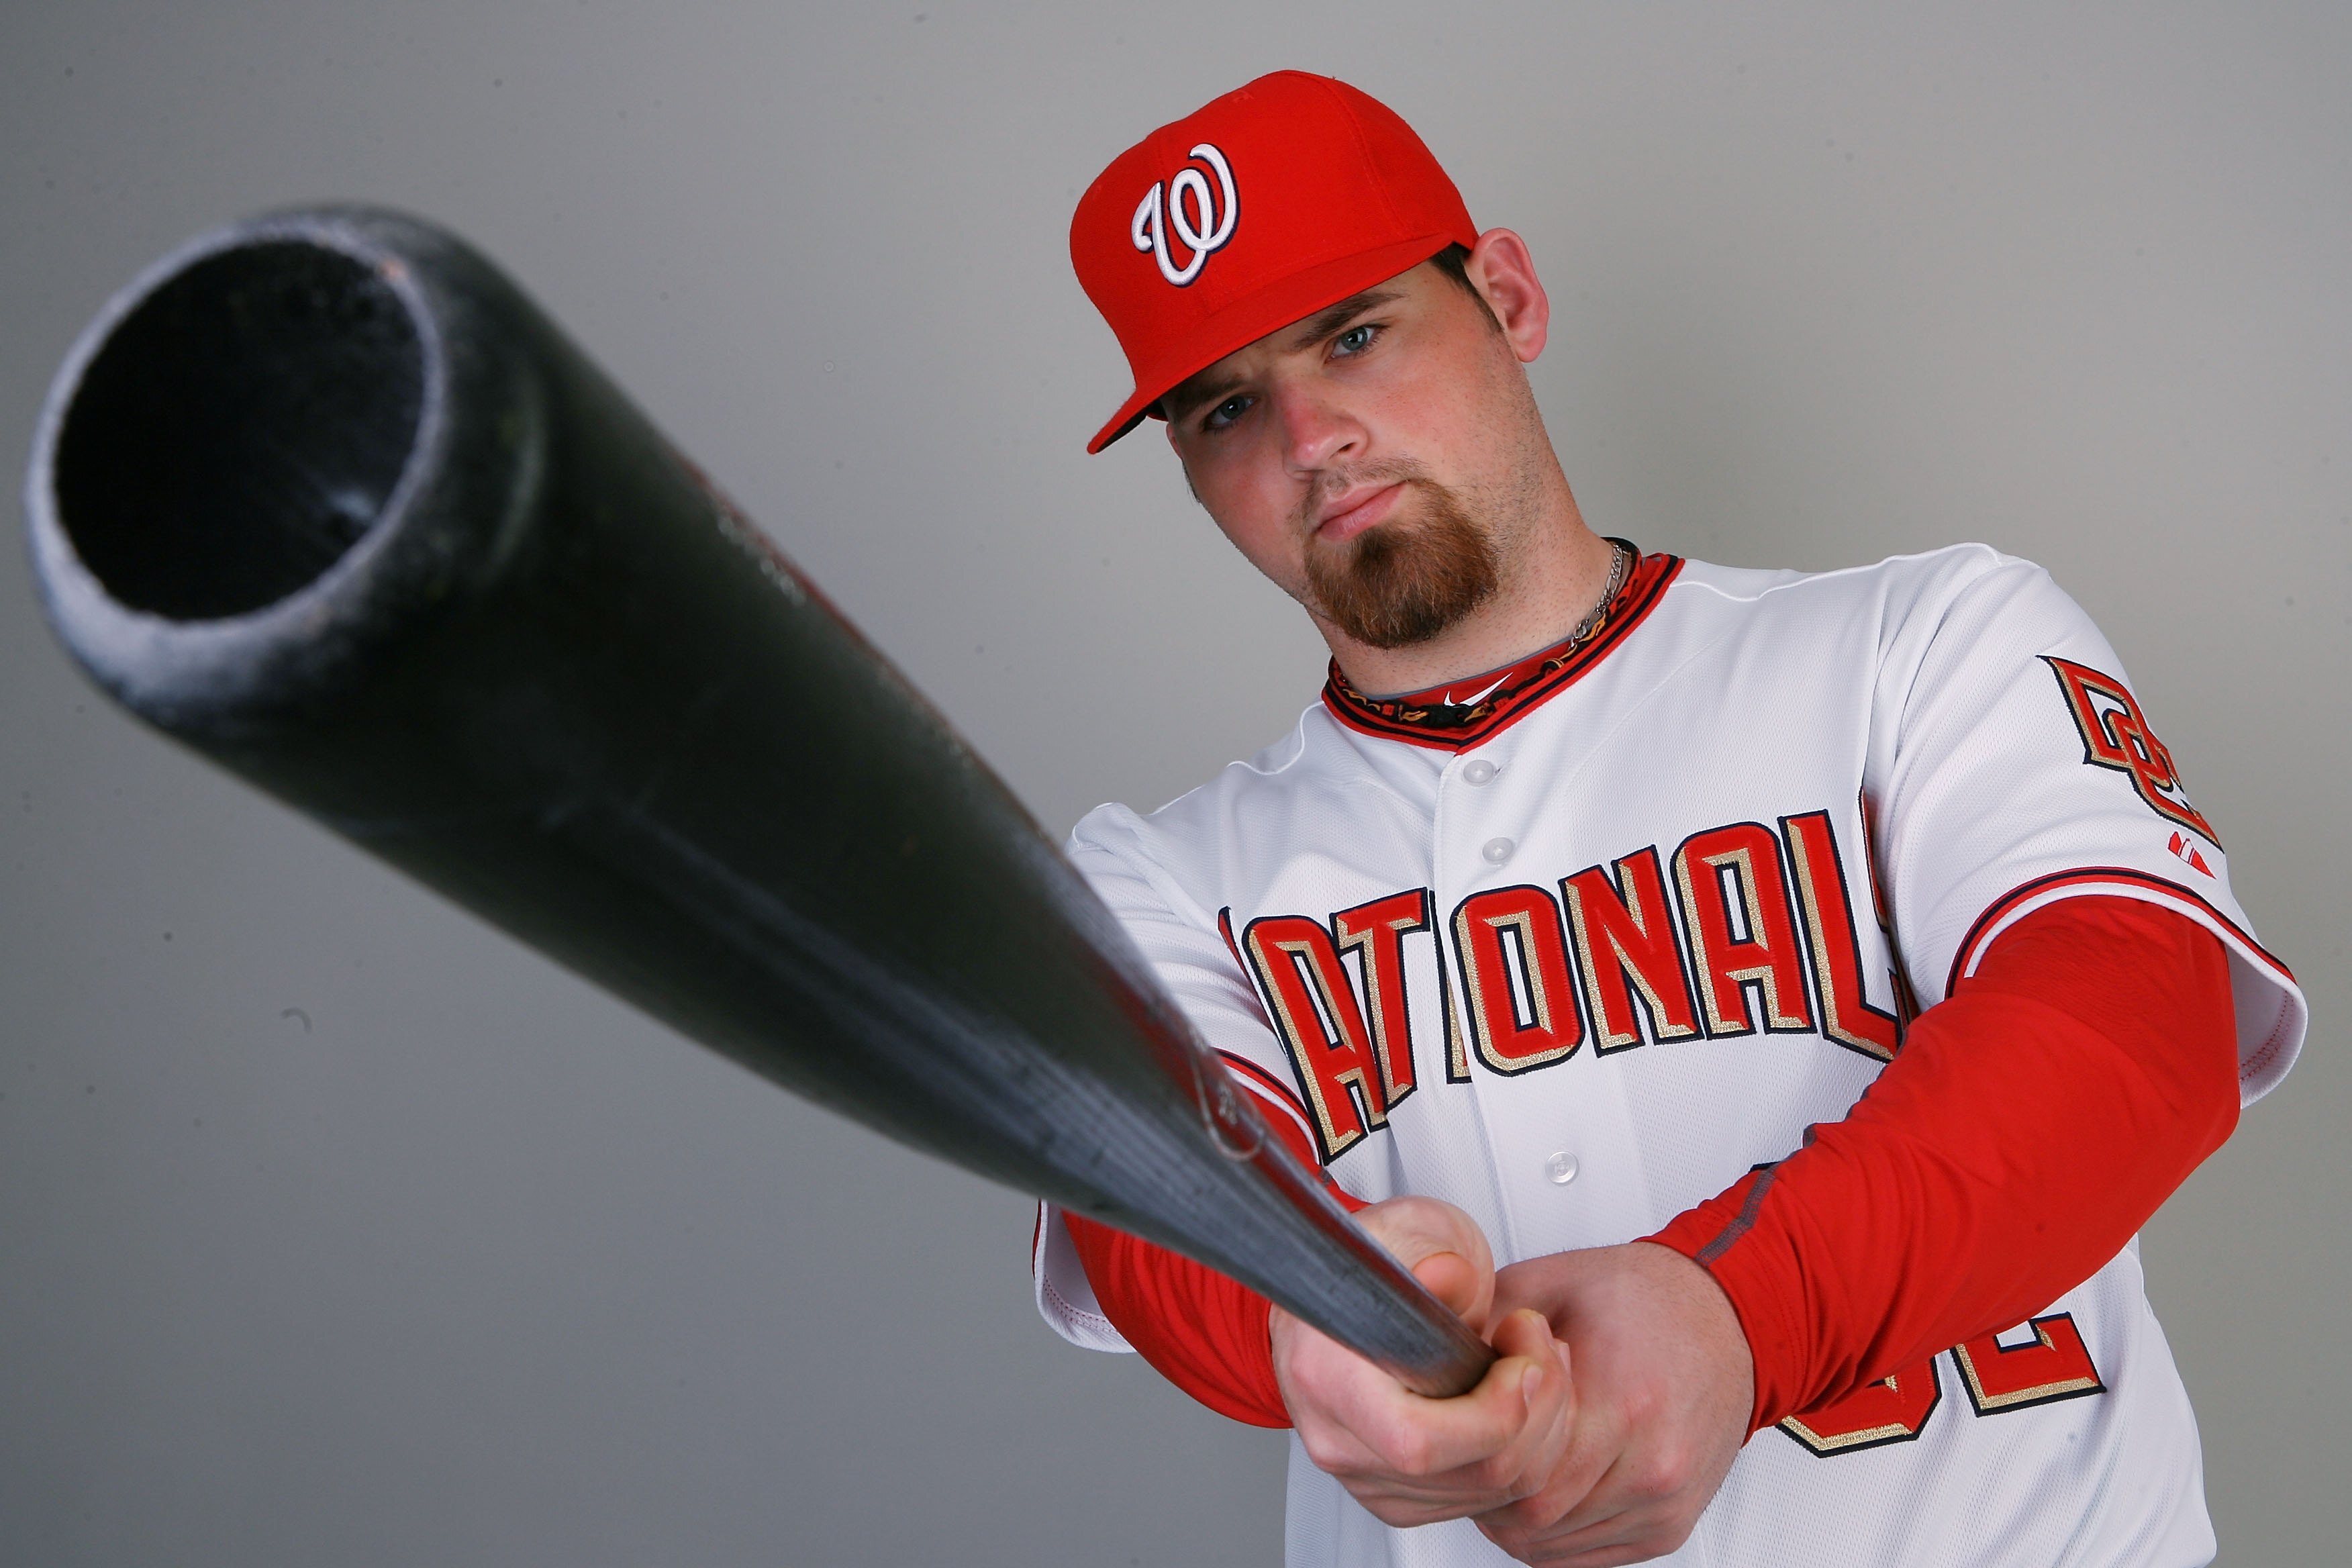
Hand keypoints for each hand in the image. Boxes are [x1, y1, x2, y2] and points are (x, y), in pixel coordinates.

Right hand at [1269, 1197, 1575, 1527]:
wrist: (1344, 1291)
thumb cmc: (1375, 1260)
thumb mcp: (1408, 1230)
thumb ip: (1432, 1257)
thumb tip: (1447, 1275)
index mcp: (1329, 1378)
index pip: (1418, 1442)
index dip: (1493, 1414)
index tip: (1524, 1362)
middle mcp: (1340, 1440)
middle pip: (1473, 1473)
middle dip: (1538, 1409)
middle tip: (1538, 1341)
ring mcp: (1369, 1478)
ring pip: (1494, 1493)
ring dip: (1543, 1428)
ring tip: (1536, 1360)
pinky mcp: (1402, 1498)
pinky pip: (1490, 1499)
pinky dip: (1528, 1451)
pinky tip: (1519, 1397)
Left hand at [1473, 1242, 1752, 1565]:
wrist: (1725, 1319)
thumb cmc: (1644, 1299)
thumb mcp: (1549, 1288)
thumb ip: (1487, 1326)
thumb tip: (1429, 1356)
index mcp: (1625, 1402)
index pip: (1522, 1476)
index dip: (1478, 1461)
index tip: (1465, 1434)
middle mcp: (1653, 1463)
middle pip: (1535, 1518)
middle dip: (1491, 1493)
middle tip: (1473, 1453)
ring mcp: (1664, 1502)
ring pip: (1556, 1545)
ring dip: (1518, 1517)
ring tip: (1506, 1465)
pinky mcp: (1670, 1525)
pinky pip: (1588, 1555)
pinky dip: (1554, 1532)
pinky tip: (1543, 1486)